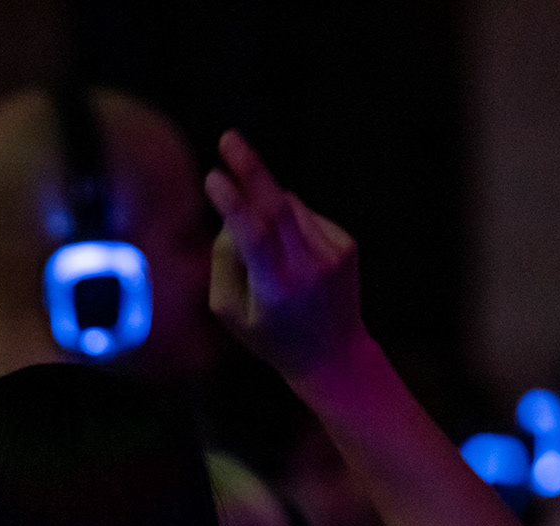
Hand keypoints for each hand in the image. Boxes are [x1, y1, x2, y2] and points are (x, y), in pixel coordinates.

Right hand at [204, 131, 366, 381]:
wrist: (333, 354)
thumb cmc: (270, 336)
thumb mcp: (230, 313)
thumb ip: (223, 263)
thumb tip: (232, 216)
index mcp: (275, 289)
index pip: (253, 237)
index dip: (232, 205)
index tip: (213, 178)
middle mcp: (308, 267)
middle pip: (277, 205)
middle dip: (251, 168)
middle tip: (228, 137)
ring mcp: (332, 253)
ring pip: (288, 207)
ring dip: (267, 210)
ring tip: (270, 255)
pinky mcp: (346, 244)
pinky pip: (305, 215)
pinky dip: (289, 222)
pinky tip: (293, 257)